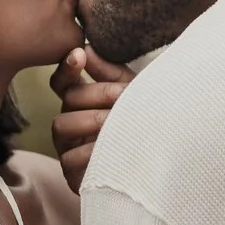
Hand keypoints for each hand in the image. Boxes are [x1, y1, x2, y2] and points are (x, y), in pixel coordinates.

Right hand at [51, 45, 131, 191]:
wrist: (163, 170)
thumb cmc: (145, 126)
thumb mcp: (131, 95)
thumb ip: (110, 73)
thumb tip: (87, 48)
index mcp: (81, 104)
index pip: (63, 82)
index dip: (67, 68)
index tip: (80, 56)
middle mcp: (70, 124)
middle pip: (66, 100)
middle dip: (95, 94)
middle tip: (123, 96)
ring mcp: (68, 150)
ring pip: (61, 125)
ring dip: (92, 119)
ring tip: (118, 122)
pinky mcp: (72, 176)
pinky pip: (70, 159)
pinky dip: (92, 151)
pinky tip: (112, 148)